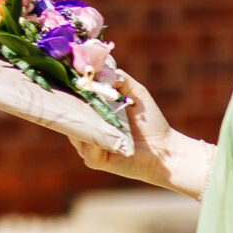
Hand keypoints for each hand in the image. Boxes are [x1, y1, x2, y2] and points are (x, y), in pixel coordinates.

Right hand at [73, 71, 205, 197]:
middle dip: (69, 105)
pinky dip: (93, 142)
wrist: (164, 148)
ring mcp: (88, 146)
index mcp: (91, 113)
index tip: (68, 78)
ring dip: (82, 123)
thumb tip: (98, 72)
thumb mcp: (136, 93)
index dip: (68, 90)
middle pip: (68, 116)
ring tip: (91, 113)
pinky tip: (104, 136)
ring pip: (75, 133)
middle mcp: (85, 129)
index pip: (72, 100)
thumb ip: (119, 79)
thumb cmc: (149, 121)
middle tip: (74, 93)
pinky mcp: (95, 160)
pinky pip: (87, 150)